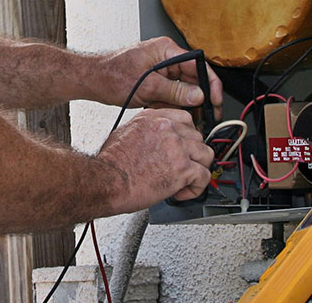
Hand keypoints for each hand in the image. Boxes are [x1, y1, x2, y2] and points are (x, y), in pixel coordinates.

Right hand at [96, 108, 214, 211]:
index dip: (187, 136)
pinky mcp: (183, 169)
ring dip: (198, 170)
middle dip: (191, 155)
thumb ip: (144, 130)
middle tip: (180, 168)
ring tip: (184, 181)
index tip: (184, 147)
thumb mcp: (123, 133)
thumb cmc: (109, 163)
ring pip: (206, 155)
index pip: (185, 119)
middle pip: (198, 137)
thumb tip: (151, 139)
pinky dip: (196, 188)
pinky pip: (205, 176)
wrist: (105, 181)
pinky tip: (182, 192)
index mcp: (153, 118)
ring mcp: (177, 147)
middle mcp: (167, 128)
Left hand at [101, 37, 222, 116]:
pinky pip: (171, 94)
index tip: (215, 100)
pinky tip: (171, 115)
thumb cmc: (110, 75)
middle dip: (200, 98)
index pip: (198, 64)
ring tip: (190, 120)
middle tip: (206, 115)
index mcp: (166, 50)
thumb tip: (198, 95)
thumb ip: (174, 91)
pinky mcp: (155, 82)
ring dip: (186, 105)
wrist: (91, 80)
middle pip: (193, 78)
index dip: (211, 83)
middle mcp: (165, 58)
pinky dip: (173, 105)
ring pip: (183, 89)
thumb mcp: (146, 86)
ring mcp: (160, 70)